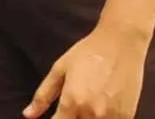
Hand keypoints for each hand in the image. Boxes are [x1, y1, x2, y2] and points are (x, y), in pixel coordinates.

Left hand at [24, 23, 146, 118]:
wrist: (121, 42)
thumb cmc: (88, 52)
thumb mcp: (60, 69)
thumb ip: (43, 95)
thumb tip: (28, 115)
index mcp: (72, 102)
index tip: (58, 115)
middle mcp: (91, 114)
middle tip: (74, 106)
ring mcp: (111, 117)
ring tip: (88, 104)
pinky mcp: (127, 116)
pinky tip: (103, 108)